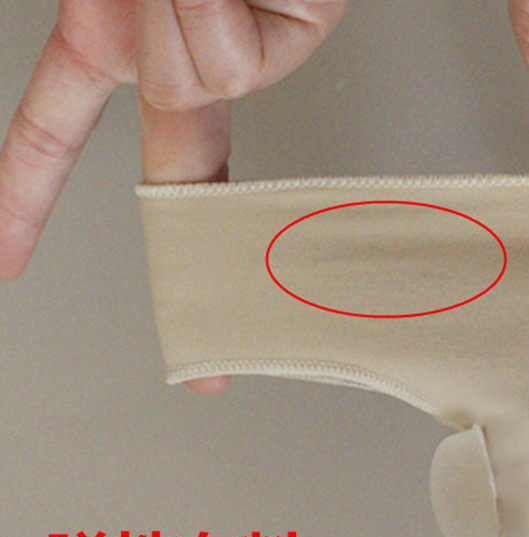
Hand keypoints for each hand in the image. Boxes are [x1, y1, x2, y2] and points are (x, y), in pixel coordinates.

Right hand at [0, 0, 347, 393]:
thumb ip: (149, 28)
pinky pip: (244, 68)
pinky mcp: (296, 38)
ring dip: (195, 19)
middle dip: (188, 185)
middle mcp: (170, 58)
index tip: (7, 259)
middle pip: (172, 165)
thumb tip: (208, 79)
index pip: (52, 133)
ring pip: (205, 86)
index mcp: (108, 37)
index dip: (22, 200)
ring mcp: (235, 56)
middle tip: (222, 311)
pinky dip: (234, 19)